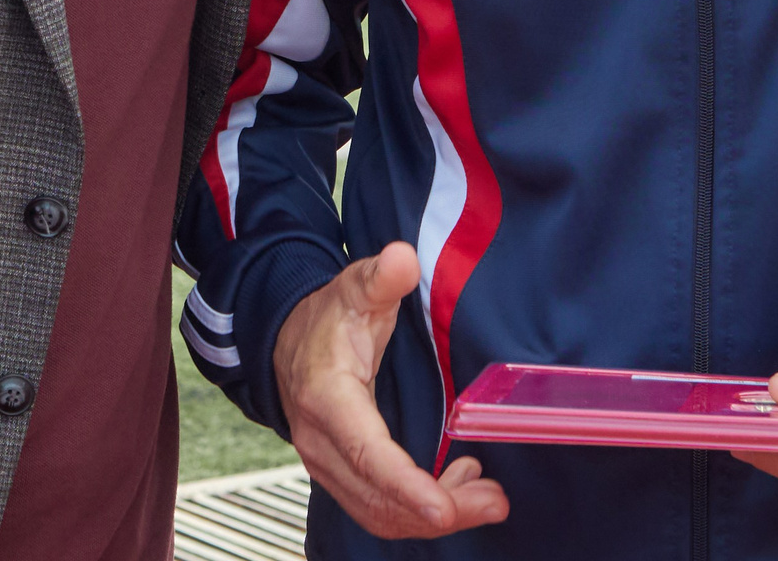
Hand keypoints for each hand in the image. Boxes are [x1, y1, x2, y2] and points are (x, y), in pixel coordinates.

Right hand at [272, 241, 509, 538]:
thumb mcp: (353, 287)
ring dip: (432, 517)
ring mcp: (326, 465)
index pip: (366, 452)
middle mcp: (321, 442)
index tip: (442, 508)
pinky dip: (416, 512)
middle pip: (378, 496)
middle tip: (493, 501)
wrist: (284, 339)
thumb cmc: (327, 316)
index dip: (405, 485)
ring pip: (379, 512)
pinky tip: (453, 492)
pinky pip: (377, 509)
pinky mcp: (339, 476)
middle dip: (439, 509)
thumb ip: (380, 276)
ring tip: (485, 500)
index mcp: (327, 398)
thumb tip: (402, 258)